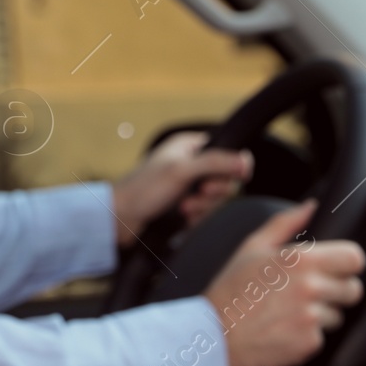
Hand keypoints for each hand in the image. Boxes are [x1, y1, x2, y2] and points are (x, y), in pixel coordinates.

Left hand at [111, 130, 253, 245]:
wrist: (120, 219)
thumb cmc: (143, 190)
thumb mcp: (182, 171)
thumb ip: (216, 163)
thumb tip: (246, 161)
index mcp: (190, 146)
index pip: (228, 151)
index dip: (235, 166)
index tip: (236, 176)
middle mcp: (191, 163)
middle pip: (226, 178)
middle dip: (214, 191)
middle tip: (199, 193)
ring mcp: (189, 186)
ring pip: (217, 198)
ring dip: (203, 206)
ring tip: (184, 209)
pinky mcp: (186, 205)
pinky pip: (206, 212)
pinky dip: (197, 217)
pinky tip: (182, 218)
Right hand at [203, 200, 365, 365]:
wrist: (212, 335)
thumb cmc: (231, 290)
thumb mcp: (252, 247)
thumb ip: (286, 223)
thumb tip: (311, 206)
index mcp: (300, 260)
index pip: (354, 258)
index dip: (347, 264)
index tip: (336, 269)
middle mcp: (310, 287)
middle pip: (353, 289)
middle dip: (338, 292)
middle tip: (310, 294)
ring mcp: (310, 317)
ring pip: (338, 316)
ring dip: (321, 316)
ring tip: (289, 313)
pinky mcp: (308, 344)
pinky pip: (323, 337)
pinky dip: (307, 337)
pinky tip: (284, 330)